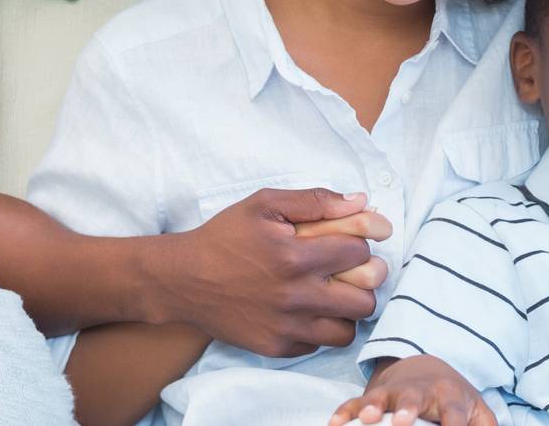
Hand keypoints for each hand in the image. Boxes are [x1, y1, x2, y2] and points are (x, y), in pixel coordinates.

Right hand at [153, 187, 389, 357]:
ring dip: (346, 311)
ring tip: (332, 295)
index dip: (360, 243)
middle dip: (363, 282)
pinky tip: (306, 310)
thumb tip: (361, 202)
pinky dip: (320, 329)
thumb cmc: (225, 236)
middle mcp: (296, 296)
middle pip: (365, 299)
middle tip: (349, 272)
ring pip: (348, 330)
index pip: (360, 252)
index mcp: (296, 256)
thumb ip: (315, 201)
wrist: (182, 279)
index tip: (349, 242)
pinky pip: (319, 345)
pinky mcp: (275, 347)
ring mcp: (286, 326)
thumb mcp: (265, 204)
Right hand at [330, 356, 495, 425]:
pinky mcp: (373, 396)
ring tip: (366, 419)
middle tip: (402, 423)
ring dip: (372, 408)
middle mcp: (420, 392)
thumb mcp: (477, 411)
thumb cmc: (454, 399)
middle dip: (408, 410)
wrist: (425, 368)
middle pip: (414, 399)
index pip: (455, 413)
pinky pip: (355, 402)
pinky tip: (334, 423)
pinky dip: (345, 412)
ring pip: (381, 398)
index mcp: (450, 396)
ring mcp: (394, 392)